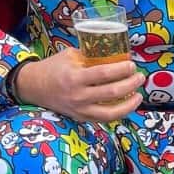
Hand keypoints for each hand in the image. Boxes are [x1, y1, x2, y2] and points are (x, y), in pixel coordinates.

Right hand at [10, 49, 142, 123]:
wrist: (33, 86)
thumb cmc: (53, 67)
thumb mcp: (70, 55)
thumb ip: (90, 56)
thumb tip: (113, 54)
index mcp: (74, 77)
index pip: (104, 73)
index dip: (121, 70)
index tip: (131, 64)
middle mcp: (78, 95)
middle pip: (112, 92)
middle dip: (131, 84)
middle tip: (139, 77)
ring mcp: (80, 109)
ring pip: (111, 112)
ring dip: (129, 104)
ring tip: (139, 95)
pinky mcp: (81, 117)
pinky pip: (104, 119)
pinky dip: (118, 113)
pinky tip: (127, 105)